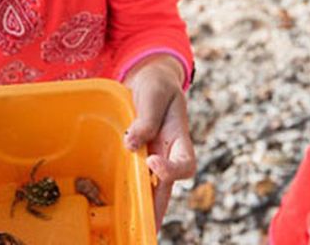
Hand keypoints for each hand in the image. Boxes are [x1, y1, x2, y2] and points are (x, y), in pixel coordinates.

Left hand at [122, 55, 194, 230]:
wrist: (151, 80)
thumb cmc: (158, 85)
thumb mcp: (154, 93)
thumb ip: (146, 117)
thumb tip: (132, 143)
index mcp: (179, 137)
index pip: (185, 163)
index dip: (171, 170)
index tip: (151, 160)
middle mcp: (169, 151)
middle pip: (169, 184)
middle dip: (160, 206)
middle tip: (150, 226)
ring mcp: (155, 155)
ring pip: (154, 187)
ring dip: (147, 207)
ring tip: (137, 228)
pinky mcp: (140, 155)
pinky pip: (138, 176)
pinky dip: (133, 191)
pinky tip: (124, 206)